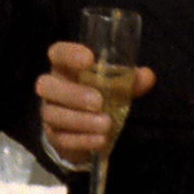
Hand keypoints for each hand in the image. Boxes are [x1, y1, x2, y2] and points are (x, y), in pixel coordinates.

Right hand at [36, 42, 155, 165]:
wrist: (85, 130)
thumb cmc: (99, 97)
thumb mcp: (115, 87)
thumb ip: (129, 81)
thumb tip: (146, 76)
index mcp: (65, 68)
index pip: (57, 53)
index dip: (69, 54)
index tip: (89, 59)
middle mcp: (52, 88)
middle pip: (46, 85)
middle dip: (72, 94)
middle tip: (98, 101)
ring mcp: (50, 112)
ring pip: (53, 114)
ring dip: (80, 120)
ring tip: (106, 124)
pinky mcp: (53, 136)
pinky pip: (61, 138)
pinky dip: (82, 140)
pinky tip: (101, 140)